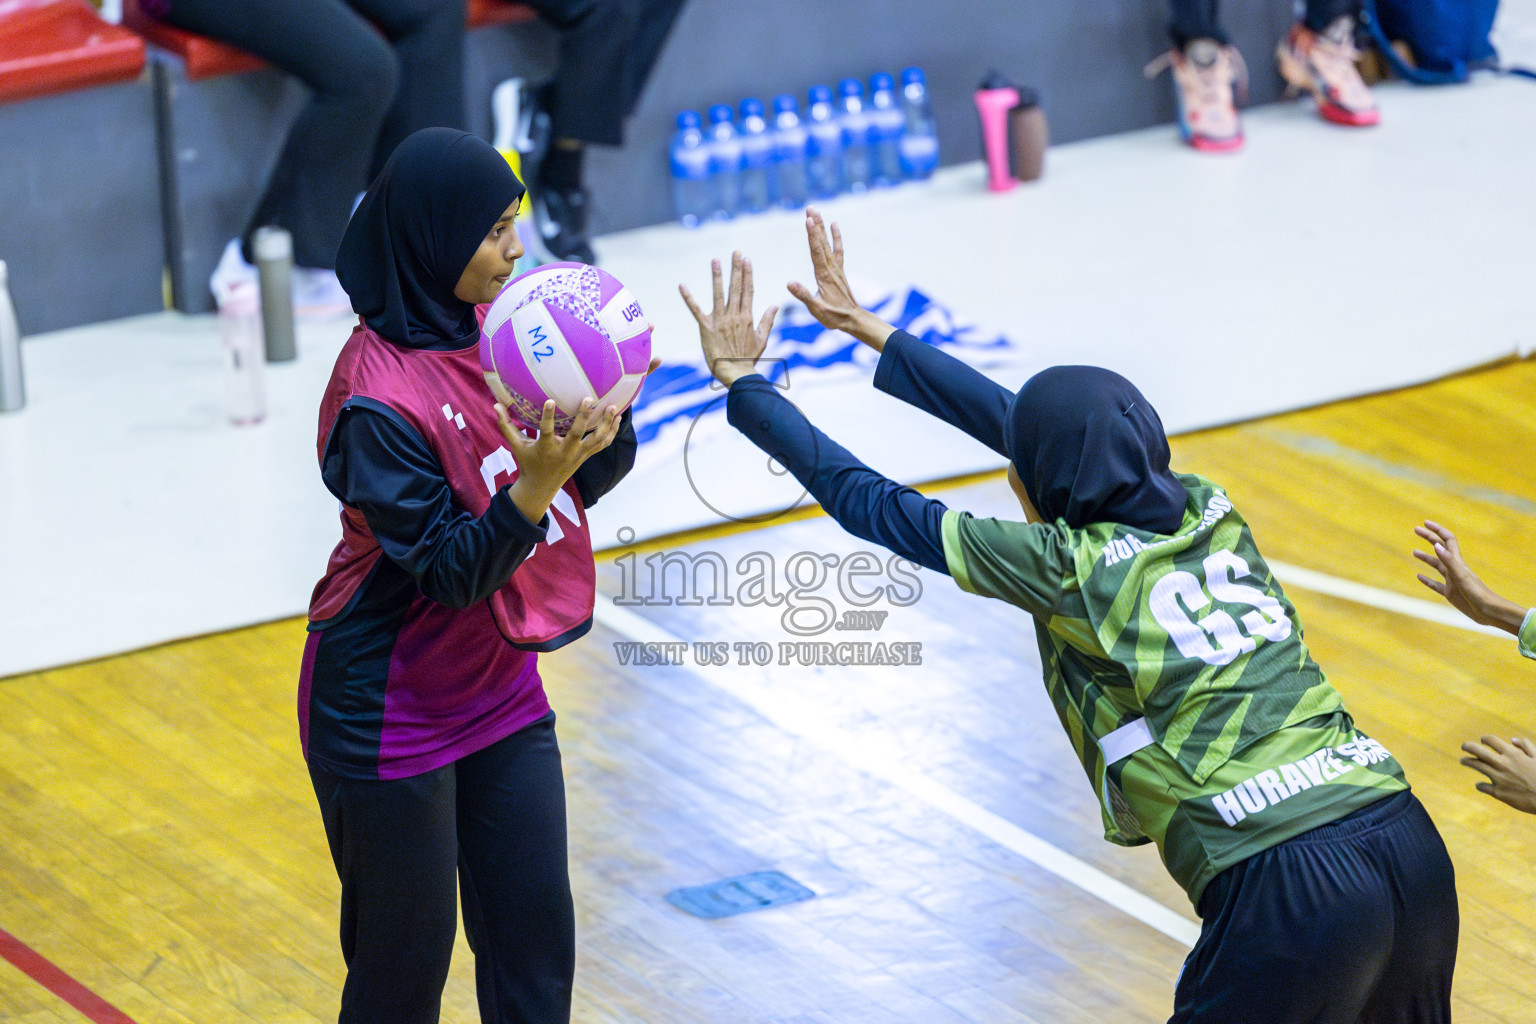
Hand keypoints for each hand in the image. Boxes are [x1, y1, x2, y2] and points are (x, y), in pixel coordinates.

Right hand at [495, 398, 621, 523]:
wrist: (542, 487)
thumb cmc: (528, 462)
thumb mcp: (516, 446)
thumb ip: (506, 426)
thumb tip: (495, 404)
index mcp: (546, 448)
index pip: (547, 431)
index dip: (548, 417)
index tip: (550, 401)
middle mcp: (564, 452)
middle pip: (577, 435)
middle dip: (584, 418)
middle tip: (589, 399)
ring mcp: (578, 455)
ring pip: (596, 440)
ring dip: (605, 425)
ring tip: (613, 407)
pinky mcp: (586, 456)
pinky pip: (602, 444)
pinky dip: (611, 432)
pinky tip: (617, 418)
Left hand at [679, 252, 776, 386]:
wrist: (735, 373)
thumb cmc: (748, 359)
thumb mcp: (762, 339)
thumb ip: (768, 321)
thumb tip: (775, 305)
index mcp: (747, 317)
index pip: (748, 290)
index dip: (747, 274)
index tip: (747, 259)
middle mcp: (733, 316)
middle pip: (736, 288)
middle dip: (736, 268)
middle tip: (735, 252)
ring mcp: (719, 321)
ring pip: (718, 294)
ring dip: (717, 276)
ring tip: (715, 260)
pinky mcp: (706, 328)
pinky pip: (696, 310)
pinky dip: (688, 298)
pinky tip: (682, 285)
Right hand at [786, 207, 894, 350]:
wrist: (853, 319)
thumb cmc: (833, 317)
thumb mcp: (816, 309)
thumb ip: (803, 295)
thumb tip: (789, 283)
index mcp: (824, 276)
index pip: (816, 252)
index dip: (811, 235)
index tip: (808, 220)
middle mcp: (831, 268)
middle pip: (821, 243)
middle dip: (815, 225)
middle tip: (810, 208)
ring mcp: (836, 268)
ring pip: (827, 243)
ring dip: (821, 227)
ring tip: (816, 211)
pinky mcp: (838, 270)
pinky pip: (837, 250)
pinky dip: (835, 237)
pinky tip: (834, 224)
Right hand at [1413, 520, 1526, 632]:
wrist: (1488, 611)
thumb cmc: (1477, 593)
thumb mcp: (1460, 576)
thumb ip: (1448, 560)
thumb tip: (1436, 545)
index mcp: (1457, 562)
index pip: (1447, 540)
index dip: (1437, 530)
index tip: (1424, 524)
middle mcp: (1454, 568)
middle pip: (1440, 548)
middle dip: (1429, 537)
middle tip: (1416, 529)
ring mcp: (1451, 580)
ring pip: (1436, 565)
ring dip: (1426, 557)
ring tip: (1414, 552)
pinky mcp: (1450, 593)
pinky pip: (1435, 584)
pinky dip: (1426, 580)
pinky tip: (1419, 577)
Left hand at [1461, 735, 1535, 813]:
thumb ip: (1527, 747)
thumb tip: (1512, 739)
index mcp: (1512, 754)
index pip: (1491, 740)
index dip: (1486, 739)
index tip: (1482, 740)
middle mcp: (1502, 764)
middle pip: (1477, 751)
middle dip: (1468, 746)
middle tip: (1463, 746)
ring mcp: (1499, 778)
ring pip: (1476, 765)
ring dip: (1467, 762)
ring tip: (1463, 760)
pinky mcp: (1498, 792)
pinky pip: (1483, 786)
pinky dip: (1480, 785)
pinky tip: (1480, 785)